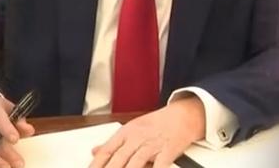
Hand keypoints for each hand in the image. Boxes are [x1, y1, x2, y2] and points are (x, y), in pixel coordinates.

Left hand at [89, 96, 205, 167]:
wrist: (183, 115)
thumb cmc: (157, 123)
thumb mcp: (132, 129)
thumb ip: (114, 142)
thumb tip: (95, 151)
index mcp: (126, 132)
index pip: (106, 150)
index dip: (96, 164)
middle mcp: (137, 138)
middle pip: (118, 159)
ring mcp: (152, 144)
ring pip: (135, 163)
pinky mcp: (168, 151)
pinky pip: (160, 165)